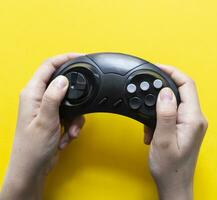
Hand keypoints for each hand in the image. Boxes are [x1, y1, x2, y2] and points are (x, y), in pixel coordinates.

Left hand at [0, 53, 84, 199]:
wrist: (33, 169)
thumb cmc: (32, 148)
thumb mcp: (45, 121)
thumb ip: (53, 97)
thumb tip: (63, 80)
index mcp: (32, 94)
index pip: (48, 67)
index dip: (64, 58)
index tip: (80, 57)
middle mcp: (38, 99)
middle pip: (62, 83)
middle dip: (75, 94)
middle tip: (85, 96)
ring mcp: (46, 109)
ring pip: (69, 101)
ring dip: (75, 116)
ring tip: (70, 130)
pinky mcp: (53, 119)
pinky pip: (70, 115)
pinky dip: (73, 125)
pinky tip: (66, 136)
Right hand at [144, 65, 207, 199]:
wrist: (174, 184)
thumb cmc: (170, 168)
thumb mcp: (164, 140)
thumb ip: (165, 114)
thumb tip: (165, 91)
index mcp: (193, 119)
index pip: (187, 85)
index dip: (172, 72)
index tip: (158, 67)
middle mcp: (195, 119)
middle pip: (180, 91)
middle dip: (161, 90)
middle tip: (146, 93)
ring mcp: (190, 123)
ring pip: (173, 102)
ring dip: (157, 108)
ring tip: (149, 125)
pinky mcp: (184, 128)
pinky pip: (171, 113)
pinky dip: (159, 117)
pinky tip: (152, 132)